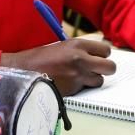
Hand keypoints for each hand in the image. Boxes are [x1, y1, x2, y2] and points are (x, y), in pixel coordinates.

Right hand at [0, 39, 116, 95]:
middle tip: (97, 70)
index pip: (106, 50)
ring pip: (99, 81)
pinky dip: (80, 88)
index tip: (98, 57)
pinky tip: (69, 83)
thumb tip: (97, 56)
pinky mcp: (73, 89)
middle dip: (105, 69)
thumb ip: (80, 50)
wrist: (24, 70)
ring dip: (92, 80)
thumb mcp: (62, 46)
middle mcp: (81, 59)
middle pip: (110, 67)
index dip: (103, 55)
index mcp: (77, 44)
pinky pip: (85, 89)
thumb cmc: (41, 57)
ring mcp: (77, 75)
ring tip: (79, 77)